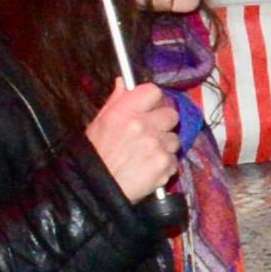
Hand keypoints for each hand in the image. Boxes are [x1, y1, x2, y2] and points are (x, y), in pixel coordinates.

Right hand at [86, 81, 181, 203]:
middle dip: (162, 125)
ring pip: (175, 139)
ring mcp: (156, 144)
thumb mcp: (99, 124)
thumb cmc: (95, 155)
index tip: (150, 109)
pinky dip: (165, 165)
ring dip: (165, 147)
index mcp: (124, 112)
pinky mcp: (165, 163)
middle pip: (171, 114)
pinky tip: (149, 169)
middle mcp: (142, 125)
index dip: (154, 101)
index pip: (153, 91)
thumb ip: (115, 102)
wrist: (95, 190)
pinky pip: (174, 159)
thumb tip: (124, 81)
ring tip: (146, 156)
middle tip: (149, 136)